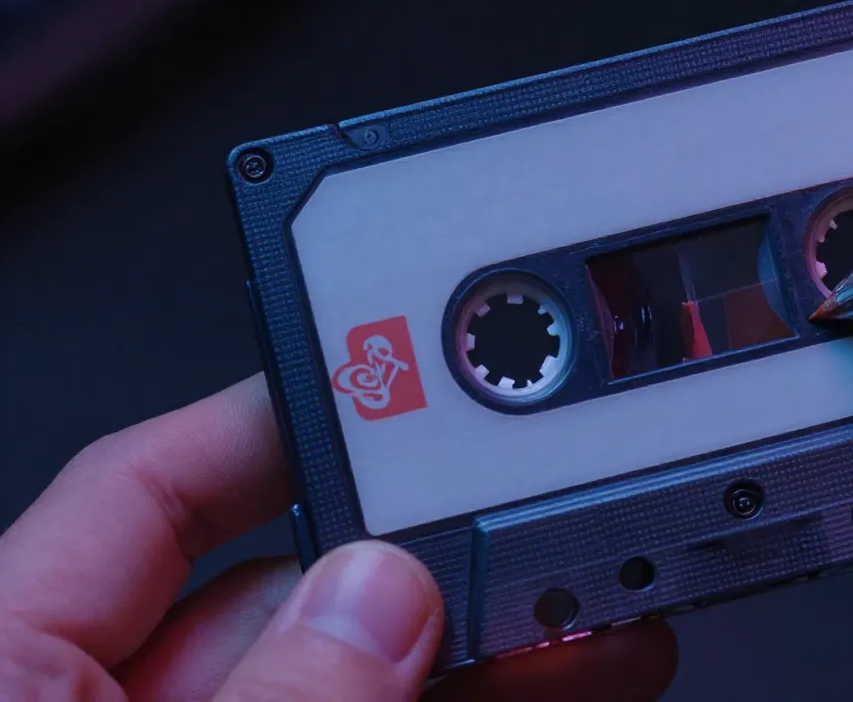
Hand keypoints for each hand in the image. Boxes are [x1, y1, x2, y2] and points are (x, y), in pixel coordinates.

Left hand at [0, 375, 678, 699]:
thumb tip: (380, 598)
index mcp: (12, 668)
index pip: (146, 489)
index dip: (275, 411)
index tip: (392, 363)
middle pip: (293, 587)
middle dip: (441, 541)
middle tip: (544, 495)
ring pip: (372, 678)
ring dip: (506, 636)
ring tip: (611, 596)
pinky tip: (582, 677)